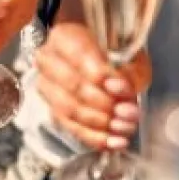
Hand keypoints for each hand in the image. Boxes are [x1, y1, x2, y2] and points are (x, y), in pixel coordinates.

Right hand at [32, 21, 149, 151]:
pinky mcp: (53, 110)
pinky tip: (114, 143)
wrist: (94, 55)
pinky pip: (71, 128)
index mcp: (64, 36)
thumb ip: (129, 68)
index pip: (79, 56)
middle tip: (130, 113)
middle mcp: (49, 61)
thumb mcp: (128, 51)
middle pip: (73, 87)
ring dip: (101, 124)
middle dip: (105, 105)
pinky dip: (94, 138)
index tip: (125, 90)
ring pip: (70, 110)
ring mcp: (47, 87)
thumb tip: (124, 91)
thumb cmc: (112, 50)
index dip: (102, 75)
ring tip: (126, 128)